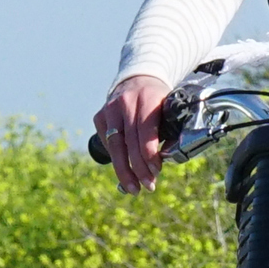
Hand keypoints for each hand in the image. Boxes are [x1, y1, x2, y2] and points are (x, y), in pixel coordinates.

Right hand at [93, 71, 175, 189]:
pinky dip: (117, 159)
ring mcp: (110, 109)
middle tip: (148, 186)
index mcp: (147, 96)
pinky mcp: (100, 116)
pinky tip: (125, 172)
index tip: (156, 171)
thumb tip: (167, 159)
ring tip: (134, 188)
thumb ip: (168, 129)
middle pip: (129, 140)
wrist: (137, 79)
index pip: (145, 128)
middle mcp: (125, 102)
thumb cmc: (158, 99)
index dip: (149, 152)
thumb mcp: (168, 107)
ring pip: (115, 145)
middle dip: (139, 167)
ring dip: (125, 170)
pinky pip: (108, 143)